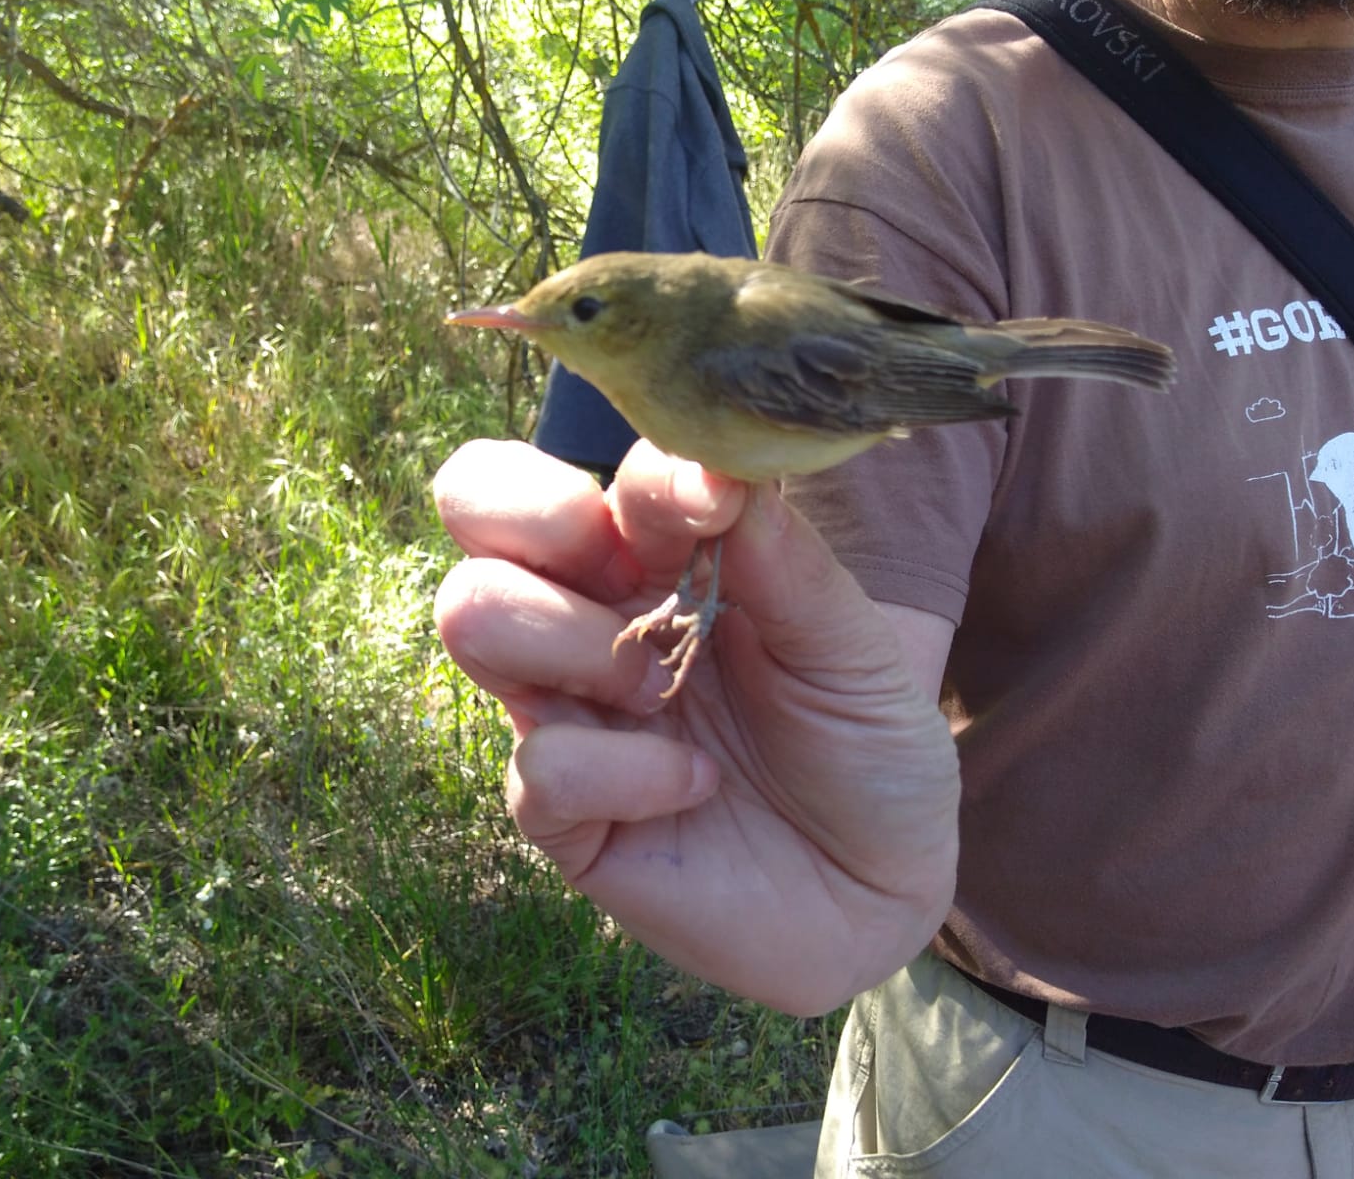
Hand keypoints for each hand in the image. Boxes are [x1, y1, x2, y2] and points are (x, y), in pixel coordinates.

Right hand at [433, 439, 959, 1013]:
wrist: (879, 890)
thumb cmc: (864, 749)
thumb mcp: (852, 647)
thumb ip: (785, 559)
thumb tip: (717, 470)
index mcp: (655, 556)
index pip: (582, 462)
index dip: (627, 471)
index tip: (709, 502)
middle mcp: (591, 615)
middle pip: (476, 502)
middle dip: (536, 512)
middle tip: (629, 572)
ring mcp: (566, 707)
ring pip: (474, 614)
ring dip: (577, 642)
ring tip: (665, 691)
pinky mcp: (561, 812)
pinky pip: (542, 764)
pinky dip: (629, 773)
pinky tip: (693, 787)